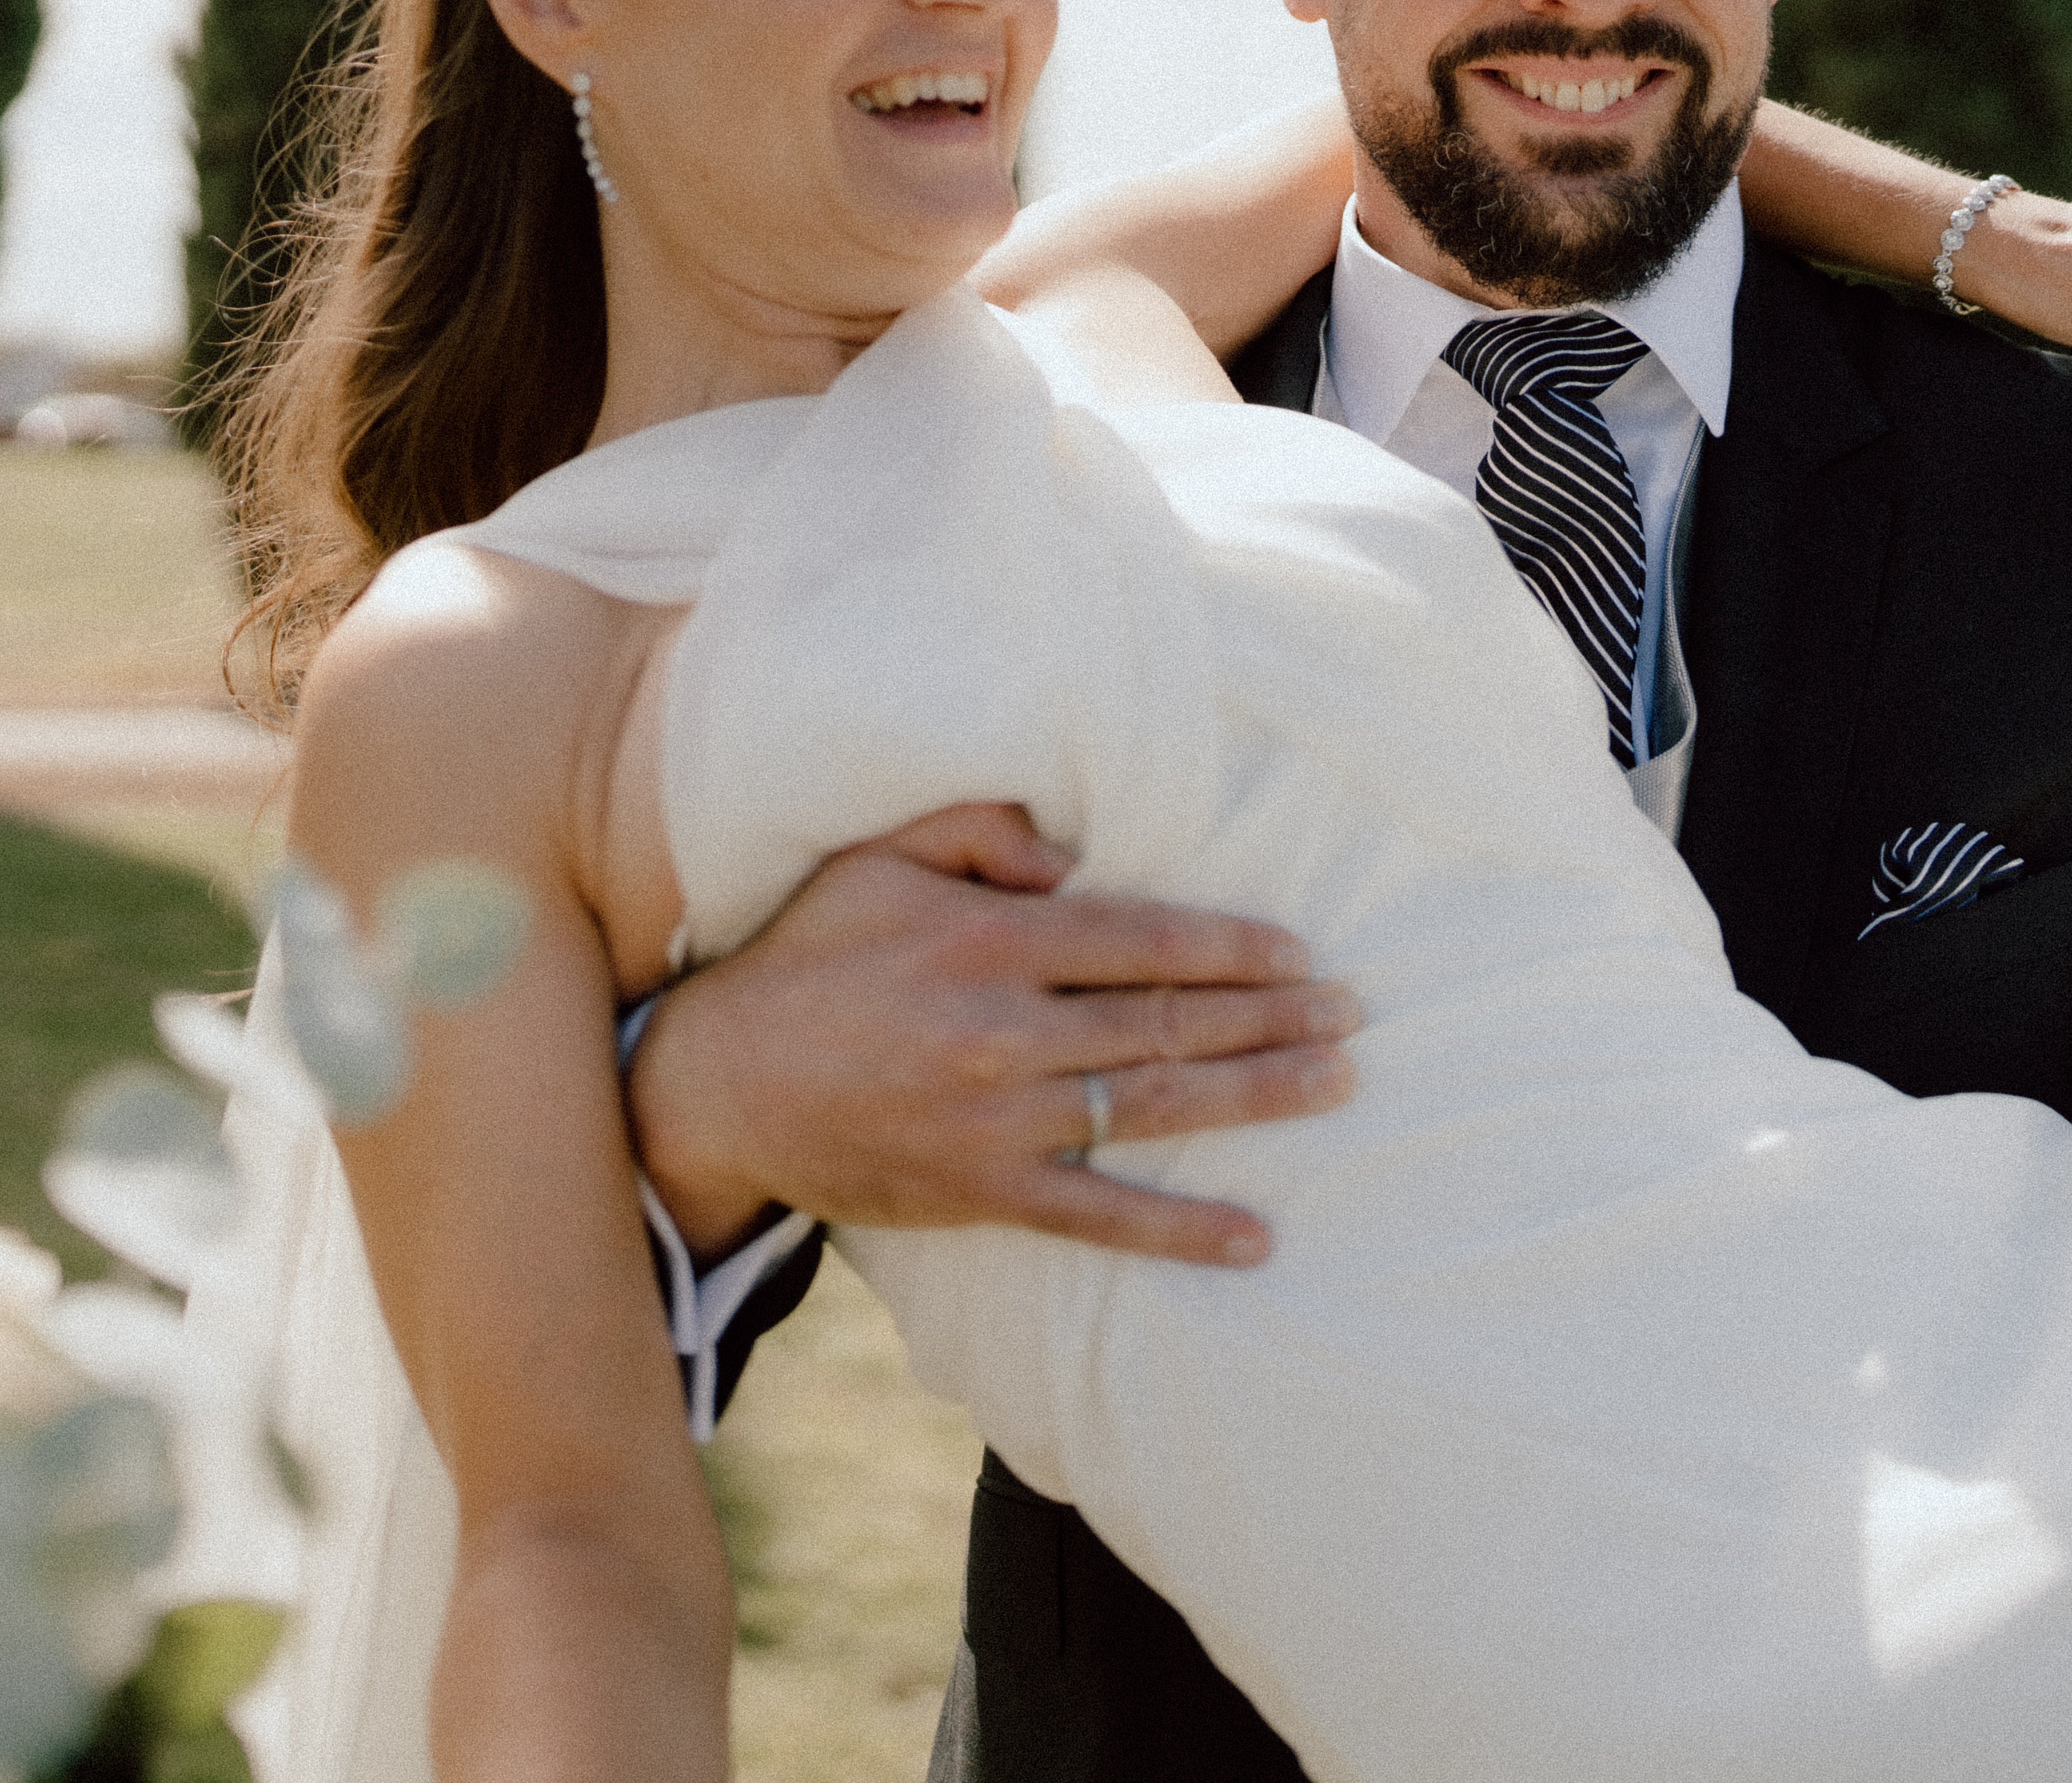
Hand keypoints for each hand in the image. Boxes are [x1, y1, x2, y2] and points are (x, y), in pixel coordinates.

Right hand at [621, 803, 1361, 1266]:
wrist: (718, 1087)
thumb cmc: (809, 958)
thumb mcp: (876, 861)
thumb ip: (977, 833)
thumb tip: (1073, 851)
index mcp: (988, 940)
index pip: (1142, 940)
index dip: (1232, 947)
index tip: (1300, 952)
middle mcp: (1005, 1030)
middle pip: (1167, 1021)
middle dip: (1272, 1017)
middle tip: (1353, 1014)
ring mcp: (998, 1119)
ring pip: (1154, 1107)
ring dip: (1256, 1097)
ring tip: (1335, 1085)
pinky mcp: (982, 1191)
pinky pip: (1100, 1216)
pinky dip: (1180, 1231)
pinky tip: (1256, 1238)